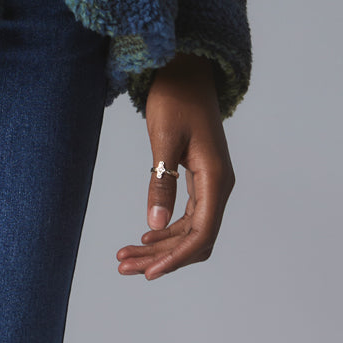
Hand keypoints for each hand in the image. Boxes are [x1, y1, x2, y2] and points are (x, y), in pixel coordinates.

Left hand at [116, 51, 234, 279]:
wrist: (186, 69)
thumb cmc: (175, 97)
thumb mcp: (163, 138)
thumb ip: (161, 181)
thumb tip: (156, 224)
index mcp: (216, 179)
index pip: (200, 233)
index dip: (176, 258)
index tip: (149, 272)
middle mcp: (219, 186)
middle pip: (194, 238)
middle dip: (161, 257)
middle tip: (123, 266)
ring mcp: (211, 183)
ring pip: (189, 230)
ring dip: (160, 246)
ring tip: (125, 256)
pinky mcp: (200, 178)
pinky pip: (187, 215)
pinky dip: (166, 228)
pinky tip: (145, 235)